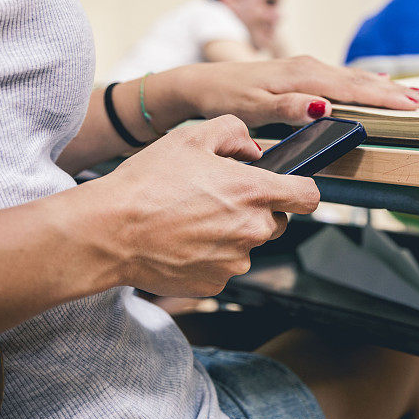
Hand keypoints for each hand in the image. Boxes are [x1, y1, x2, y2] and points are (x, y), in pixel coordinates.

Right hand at [92, 115, 318, 295]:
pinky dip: (210, 256)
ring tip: (192, 220)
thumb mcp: (191, 137)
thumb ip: (234, 133)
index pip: (309, 196)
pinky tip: (182, 242)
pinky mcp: (215, 285)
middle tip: (220, 199)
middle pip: (277, 222)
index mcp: (254, 192)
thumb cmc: (147, 182)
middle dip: (258, 210)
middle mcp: (252, 230)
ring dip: (232, 234)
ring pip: (248, 245)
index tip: (290, 188)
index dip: (302, 189)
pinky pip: (224, 267)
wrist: (110, 231)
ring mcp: (235, 262)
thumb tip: (253, 150)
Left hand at [175, 55, 418, 126]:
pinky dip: (365, 83)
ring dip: (385, 87)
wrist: (204, 83)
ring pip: (354, 77)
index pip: (353, 88)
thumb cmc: (227, 98)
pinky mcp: (303, 73)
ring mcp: (306, 68)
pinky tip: (377, 85)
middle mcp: (309, 67)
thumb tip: (322, 106)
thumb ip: (287, 107)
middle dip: (395, 92)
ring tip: (414, 95)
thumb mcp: (253, 107)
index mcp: (302, 76)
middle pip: (360, 80)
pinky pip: (343, 78)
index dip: (385, 99)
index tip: (413, 106)